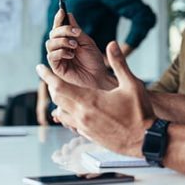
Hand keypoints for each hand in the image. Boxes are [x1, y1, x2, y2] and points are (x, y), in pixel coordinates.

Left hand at [38, 41, 154, 156]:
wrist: (145, 140)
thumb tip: (112, 44)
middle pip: (57, 98)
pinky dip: (67, 113)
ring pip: (62, 112)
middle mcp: (82, 115)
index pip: (59, 86)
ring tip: (60, 91)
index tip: (39, 67)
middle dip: (51, 85)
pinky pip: (71, 122)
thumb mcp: (132, 84)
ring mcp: (84, 127)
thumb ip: (119, 63)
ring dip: (58, 100)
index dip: (47, 76)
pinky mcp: (89, 136)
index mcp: (90, 100)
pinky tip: (74, 109)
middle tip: (49, 76)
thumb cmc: (141, 112)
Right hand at [46, 10, 115, 89]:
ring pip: (49, 44)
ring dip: (62, 41)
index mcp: (67, 39)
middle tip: (76, 33)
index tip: (62, 11)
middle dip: (63, 30)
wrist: (98, 76)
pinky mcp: (57, 67)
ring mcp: (57, 57)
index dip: (58, 18)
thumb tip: (68, 15)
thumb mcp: (87, 42)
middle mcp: (60, 47)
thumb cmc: (94, 59)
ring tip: (75, 46)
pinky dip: (60, 52)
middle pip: (52, 34)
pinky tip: (71, 54)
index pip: (58, 27)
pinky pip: (51, 56)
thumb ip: (76, 30)